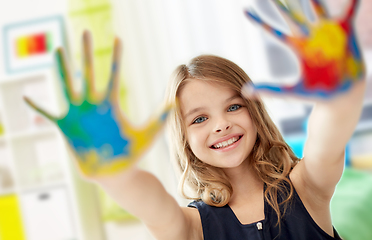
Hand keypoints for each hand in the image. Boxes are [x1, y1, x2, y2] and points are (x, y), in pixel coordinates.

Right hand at [24, 31, 172, 176]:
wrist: (116, 172)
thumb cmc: (132, 154)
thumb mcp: (148, 134)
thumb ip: (160, 119)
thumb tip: (174, 102)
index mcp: (111, 104)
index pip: (112, 75)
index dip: (115, 57)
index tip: (118, 38)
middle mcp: (93, 105)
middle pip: (87, 74)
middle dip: (86, 53)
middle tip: (84, 32)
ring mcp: (78, 115)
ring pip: (67, 86)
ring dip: (61, 69)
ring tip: (58, 50)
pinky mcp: (66, 127)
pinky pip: (48, 115)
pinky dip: (36, 107)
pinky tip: (25, 97)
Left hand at [243, 0, 364, 98]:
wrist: (343, 95)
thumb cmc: (317, 93)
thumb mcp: (291, 92)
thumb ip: (269, 91)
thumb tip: (244, 92)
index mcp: (296, 46)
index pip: (272, 31)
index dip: (259, 21)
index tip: (244, 11)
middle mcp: (310, 36)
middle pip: (292, 15)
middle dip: (281, 4)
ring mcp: (327, 32)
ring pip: (316, 8)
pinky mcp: (345, 31)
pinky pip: (348, 11)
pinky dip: (351, 1)